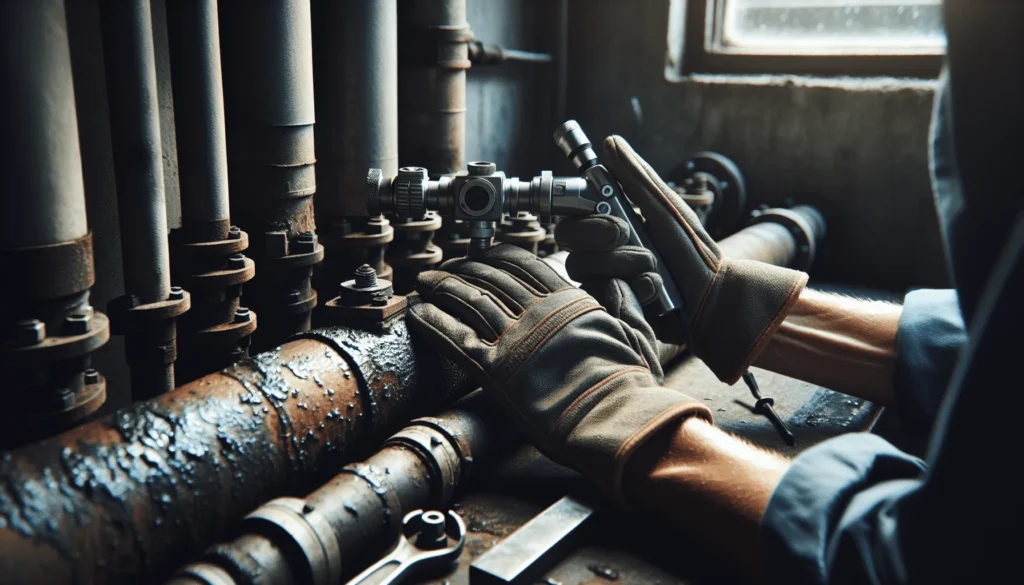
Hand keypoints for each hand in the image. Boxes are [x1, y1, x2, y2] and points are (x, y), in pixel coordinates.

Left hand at [406, 244, 711, 499]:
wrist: (614, 419)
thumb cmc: (629, 387)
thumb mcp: (636, 335)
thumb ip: (622, 306)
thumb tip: (614, 284)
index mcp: (569, 301)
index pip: (526, 265)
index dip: (499, 255)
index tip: (485, 254)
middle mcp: (537, 312)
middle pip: (491, 277)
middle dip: (464, 268)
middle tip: (447, 266)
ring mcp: (513, 338)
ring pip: (468, 299)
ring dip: (442, 286)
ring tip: (424, 281)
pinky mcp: (493, 368)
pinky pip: (453, 336)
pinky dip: (432, 320)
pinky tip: (418, 311)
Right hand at [556, 136, 807, 383]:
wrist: (714, 296)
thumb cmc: (693, 249)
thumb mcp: (666, 208)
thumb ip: (637, 178)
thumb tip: (610, 142)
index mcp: (609, 225)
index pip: (571, 222)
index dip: (585, 224)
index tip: (617, 225)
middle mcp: (601, 254)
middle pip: (571, 249)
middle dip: (607, 249)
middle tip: (640, 248)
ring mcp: (605, 282)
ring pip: (585, 274)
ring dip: (624, 268)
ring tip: (655, 270)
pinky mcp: (613, 306)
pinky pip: (603, 299)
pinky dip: (634, 291)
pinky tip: (653, 291)